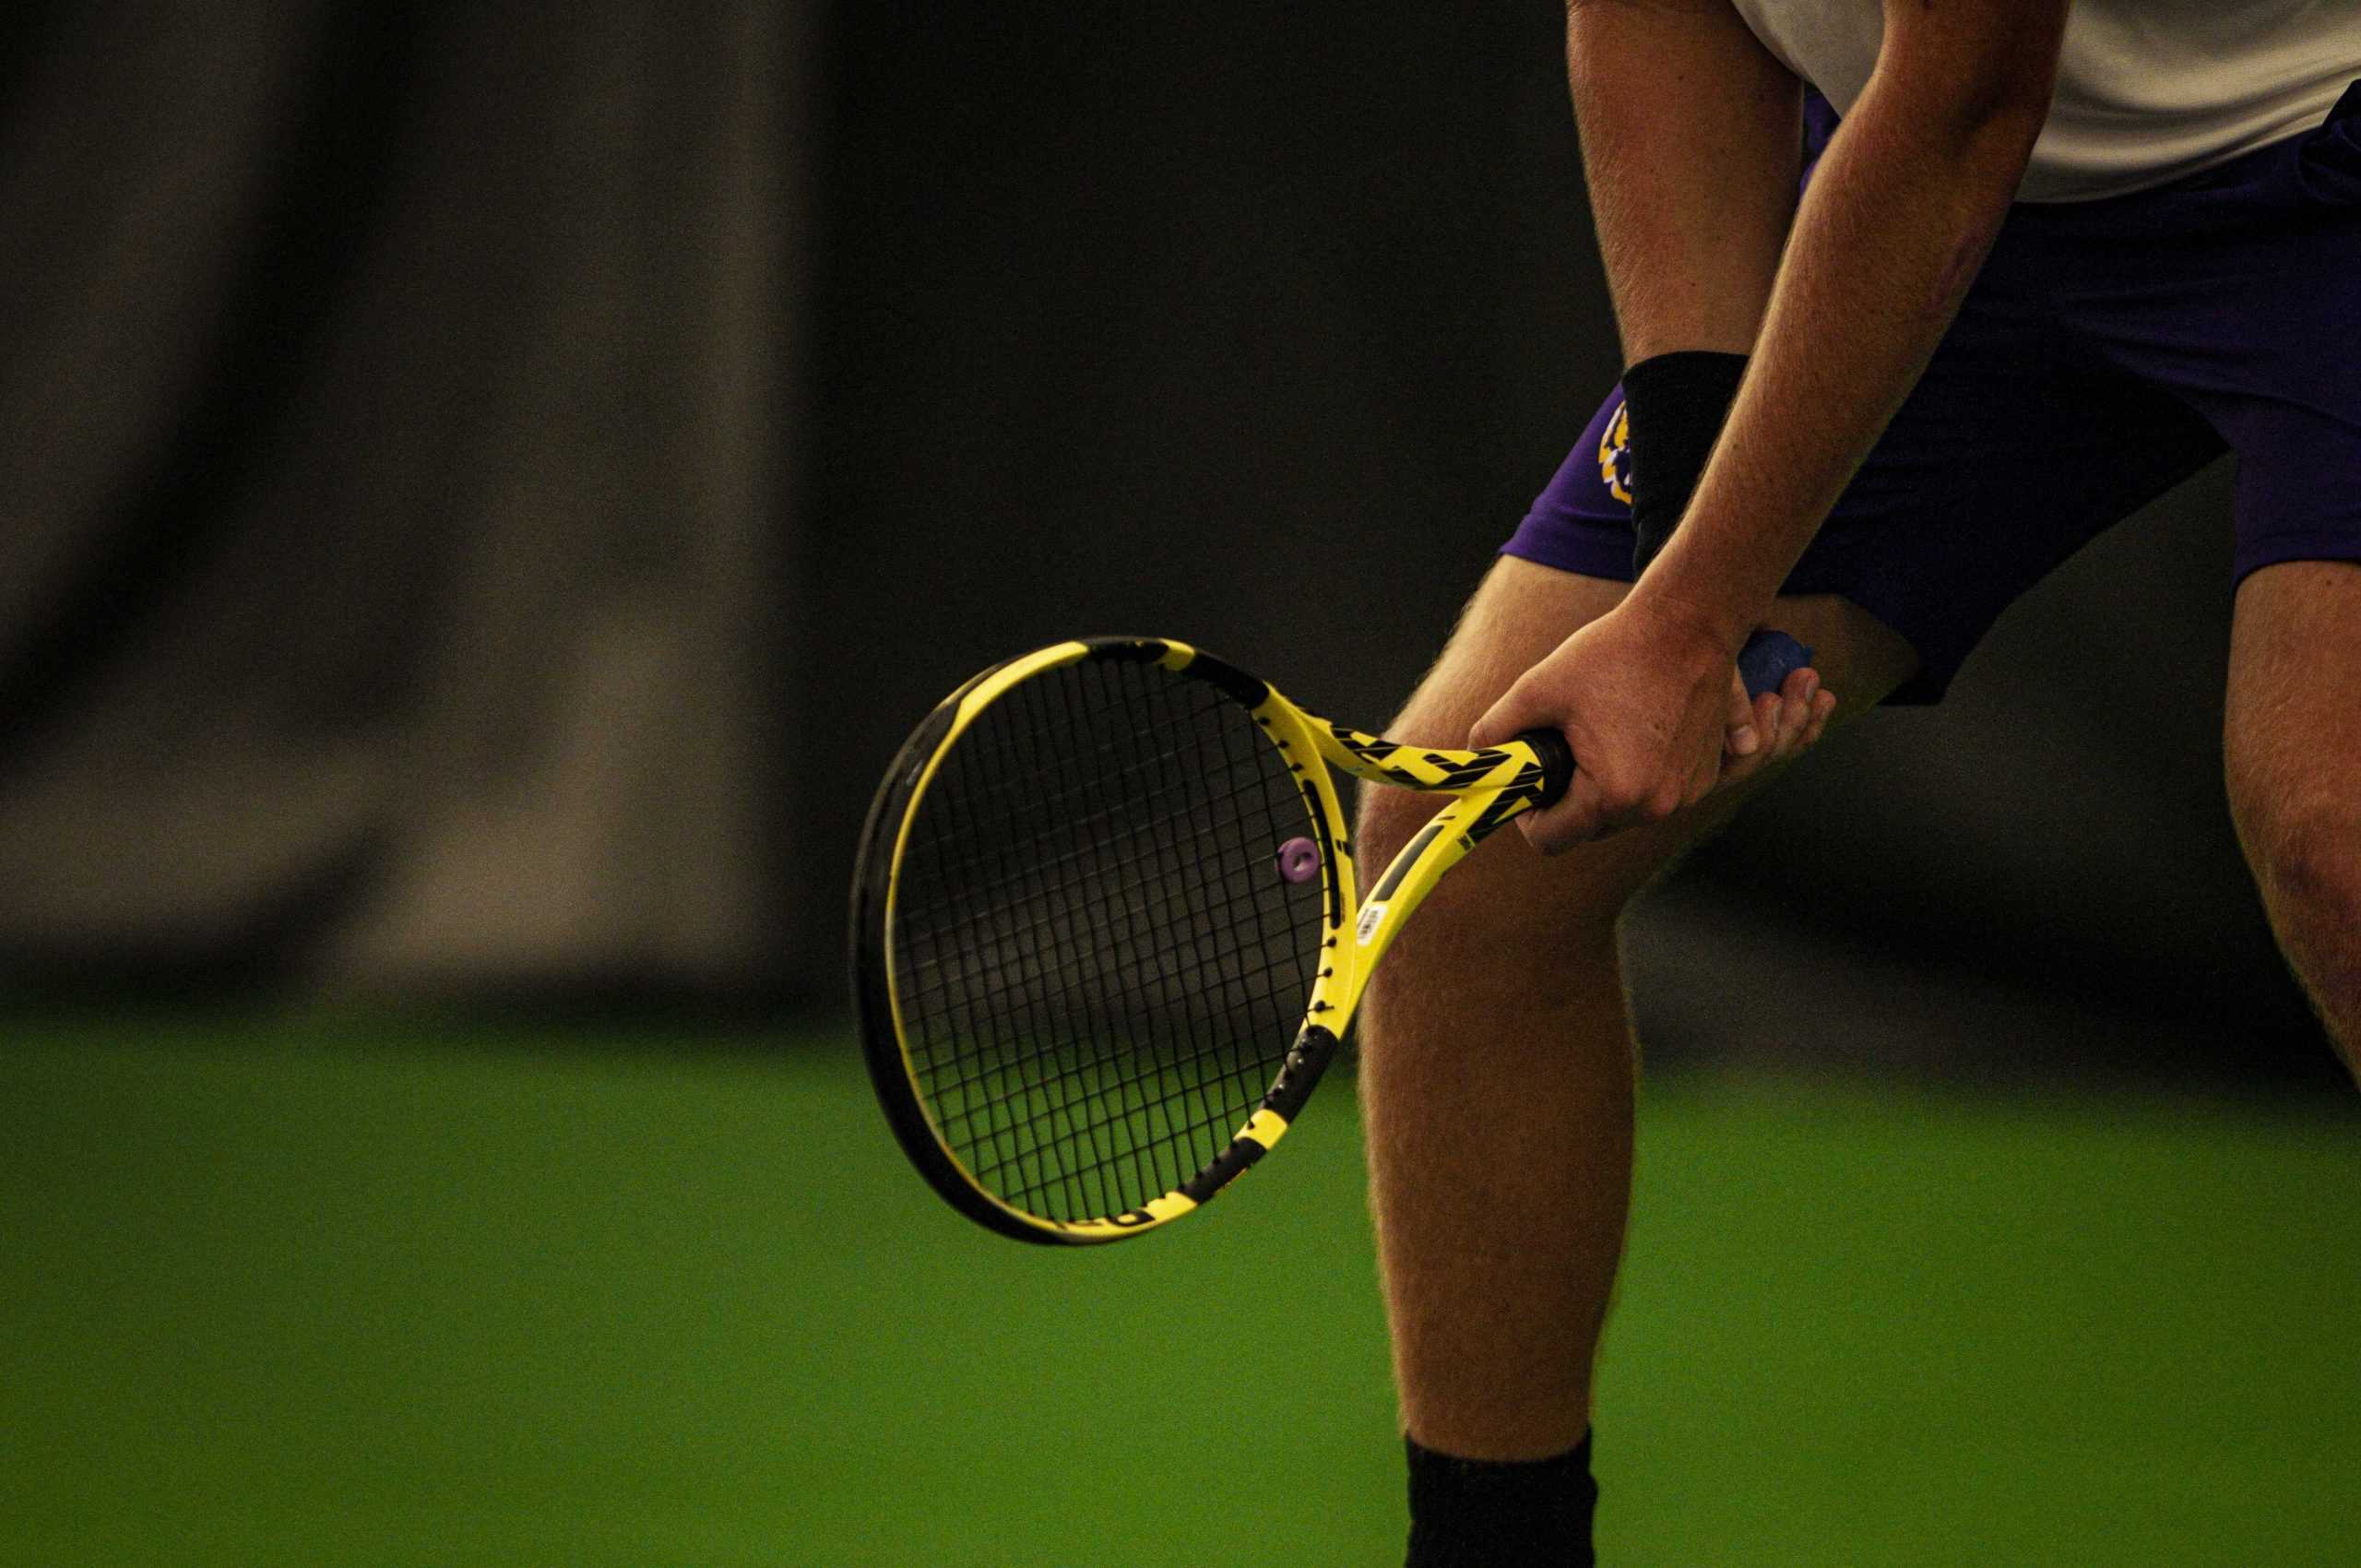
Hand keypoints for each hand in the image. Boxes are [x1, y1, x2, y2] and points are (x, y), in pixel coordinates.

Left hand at [1469, 598, 1835, 852]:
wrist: (1689, 623)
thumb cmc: (1615, 652)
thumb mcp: (1537, 688)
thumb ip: (1495, 731)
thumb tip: (1475, 759)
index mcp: (1614, 794)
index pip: (1551, 840)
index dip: (1528, 816)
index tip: (1529, 783)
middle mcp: (1658, 806)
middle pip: (1590, 829)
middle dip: (1569, 798)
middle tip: (1564, 748)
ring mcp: (1690, 793)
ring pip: (1627, 813)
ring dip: (1608, 787)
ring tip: (1604, 732)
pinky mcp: (1710, 775)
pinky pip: (1663, 793)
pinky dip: (1647, 774)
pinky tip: (1641, 733)